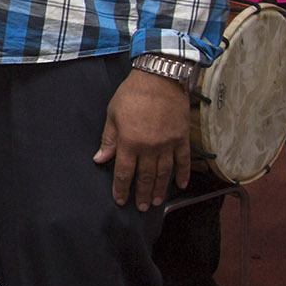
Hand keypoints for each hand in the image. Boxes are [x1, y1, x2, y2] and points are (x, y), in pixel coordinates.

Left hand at [94, 69, 191, 209]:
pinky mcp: (182, 138)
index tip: (120, 200)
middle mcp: (150, 148)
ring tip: (157, 202)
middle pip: (146, 177)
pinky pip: (184, 161)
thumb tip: (100, 159)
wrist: (160, 78)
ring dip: (161, 189)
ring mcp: (168, 144)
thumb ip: (109, 139)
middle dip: (142, 194)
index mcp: (130, 142)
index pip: (124, 173)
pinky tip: (181, 185)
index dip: (121, 188)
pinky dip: (184, 174)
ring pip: (165, 173)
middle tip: (141, 207)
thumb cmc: (132, 94)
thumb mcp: (113, 115)